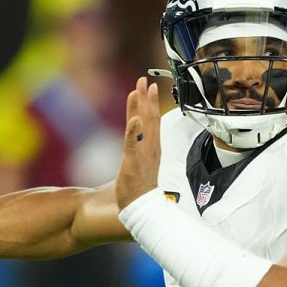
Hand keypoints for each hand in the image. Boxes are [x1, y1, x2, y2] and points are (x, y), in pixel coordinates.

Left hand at [116, 77, 160, 209]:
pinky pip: (133, 143)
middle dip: (146, 98)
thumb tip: (140, 139)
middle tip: (144, 80)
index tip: (150, 86)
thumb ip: (140, 148)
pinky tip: (135, 117)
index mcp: (153, 147)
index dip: (151, 102)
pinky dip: (134, 130)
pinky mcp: (133, 161)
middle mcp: (151, 148)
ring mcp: (143, 154)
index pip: (153, 120)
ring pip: (143, 125)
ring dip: (141, 106)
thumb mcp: (142, 163)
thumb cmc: (141, 187)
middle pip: (150, 118)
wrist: (142, 207)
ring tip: (139, 89)